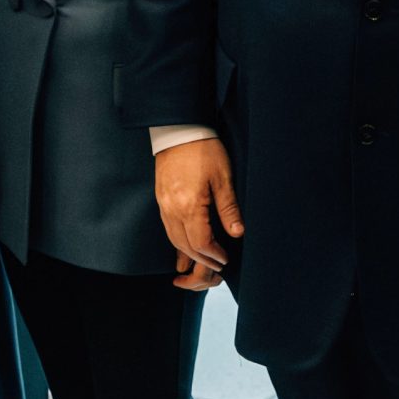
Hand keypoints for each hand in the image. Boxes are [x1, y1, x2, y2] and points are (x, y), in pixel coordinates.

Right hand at [155, 138, 241, 284]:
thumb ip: (229, 208)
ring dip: (188, 255)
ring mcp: (164, 206)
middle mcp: (172, 210)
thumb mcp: (223, 178)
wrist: (179, 131)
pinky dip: (178, 243)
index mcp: (189, 206)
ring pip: (174, 240)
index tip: (225, 260)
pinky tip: (185, 250)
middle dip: (202, 262)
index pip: (200, 243)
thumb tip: (237, 233)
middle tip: (217, 268)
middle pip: (185, 247)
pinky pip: (168, 229)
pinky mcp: (161, 201)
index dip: (214, 255)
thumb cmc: (204, 150)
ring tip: (203, 264)